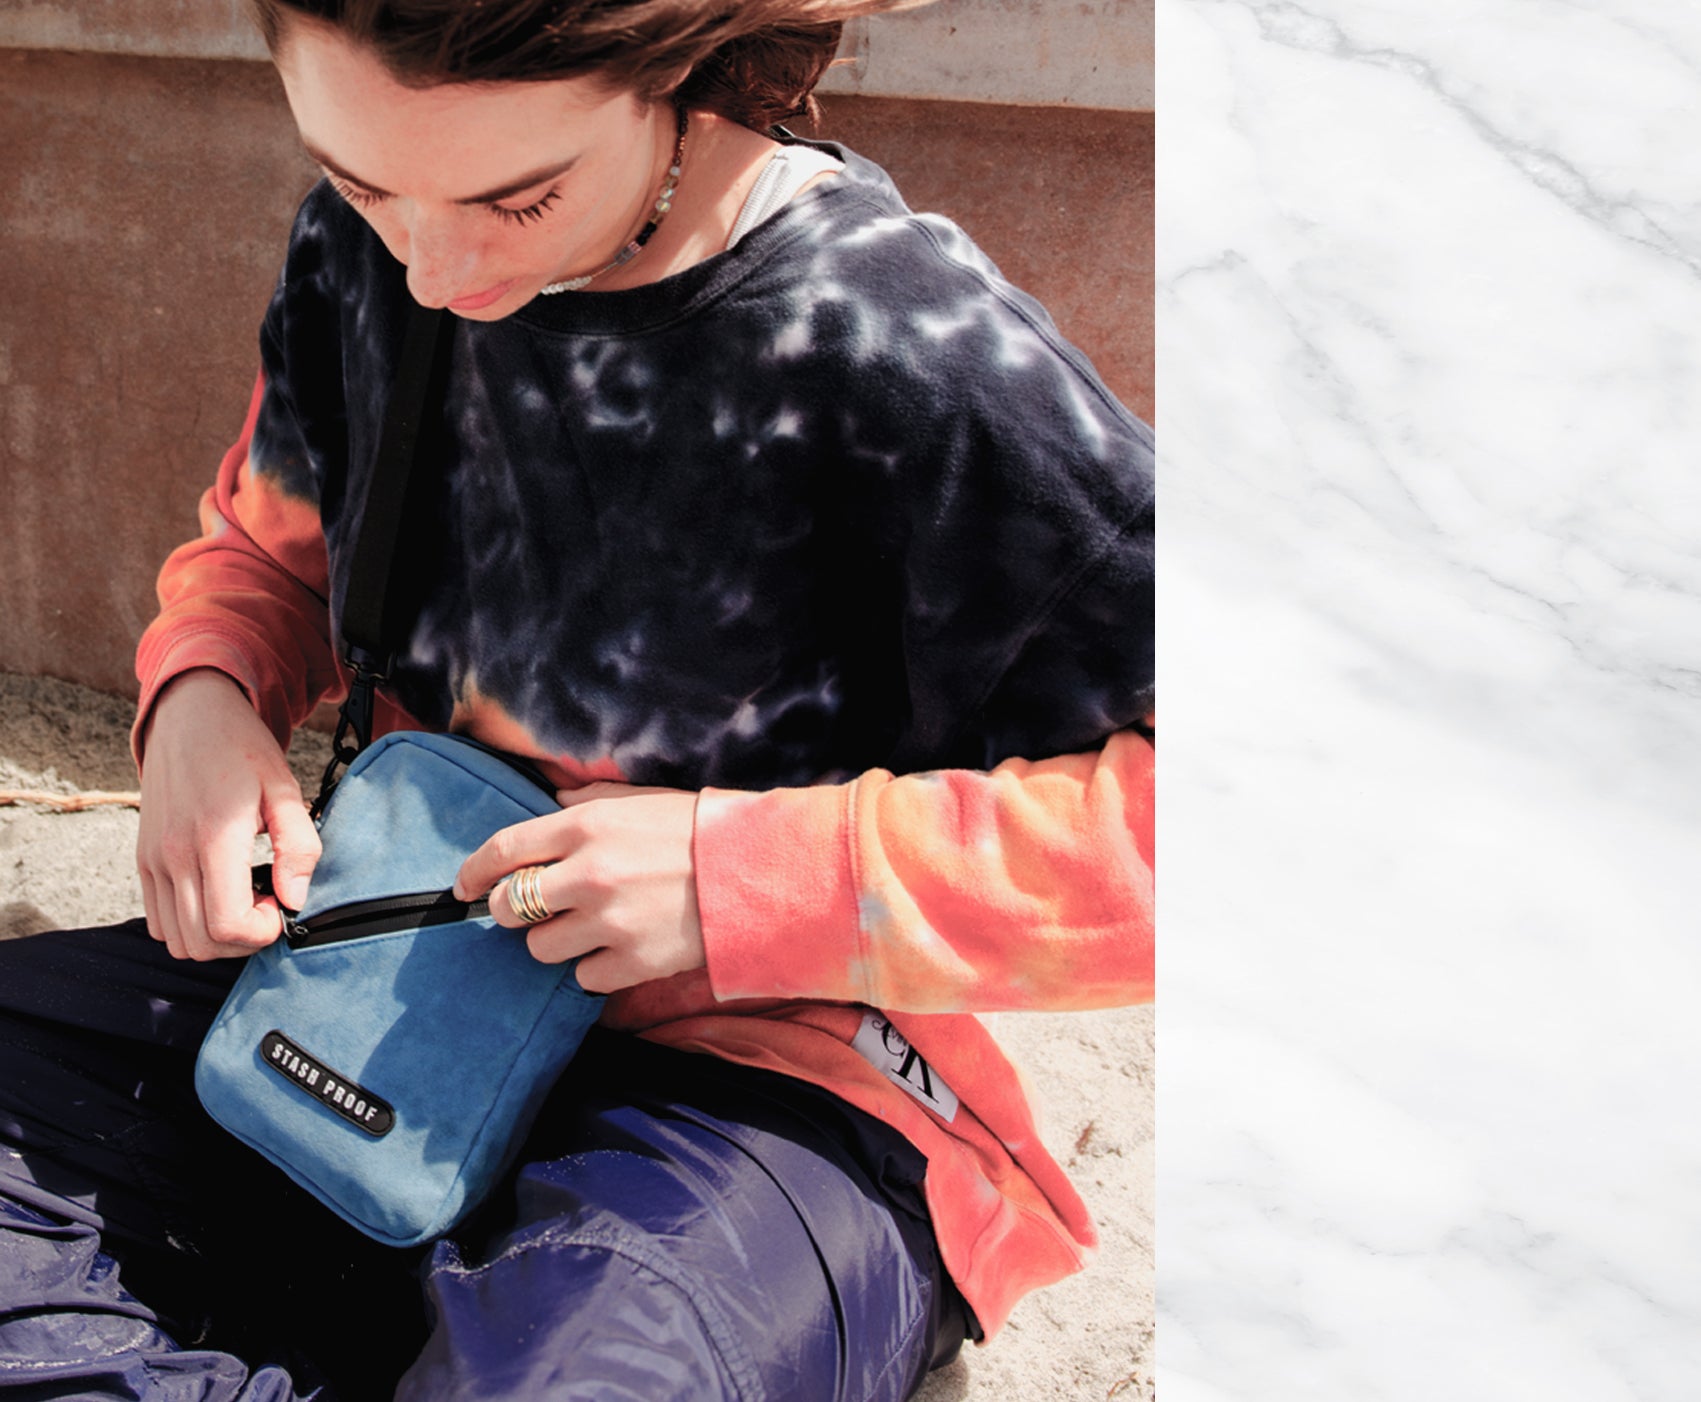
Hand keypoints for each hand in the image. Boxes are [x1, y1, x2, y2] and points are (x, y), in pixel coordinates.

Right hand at [137, 669, 320, 959]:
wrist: (190, 716)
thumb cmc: (241, 749)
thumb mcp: (284, 788)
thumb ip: (298, 845)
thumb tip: (295, 898)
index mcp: (214, 838)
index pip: (228, 926)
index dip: (263, 932)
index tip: (282, 907)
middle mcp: (174, 855)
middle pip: (201, 943)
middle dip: (242, 941)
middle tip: (267, 907)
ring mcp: (153, 860)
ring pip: (175, 939)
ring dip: (214, 937)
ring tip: (244, 902)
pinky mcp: (143, 860)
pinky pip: (157, 920)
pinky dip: (187, 924)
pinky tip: (218, 895)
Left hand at [453, 782, 702, 994]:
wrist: (757, 874)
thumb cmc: (699, 831)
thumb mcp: (641, 798)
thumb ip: (588, 799)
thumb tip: (552, 798)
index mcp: (586, 824)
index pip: (504, 849)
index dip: (473, 870)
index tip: (462, 885)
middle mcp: (588, 872)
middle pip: (508, 905)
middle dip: (512, 909)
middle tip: (536, 909)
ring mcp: (608, 921)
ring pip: (539, 947)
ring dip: (556, 941)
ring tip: (590, 928)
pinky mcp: (631, 961)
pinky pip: (582, 977)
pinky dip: (595, 968)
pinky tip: (620, 948)